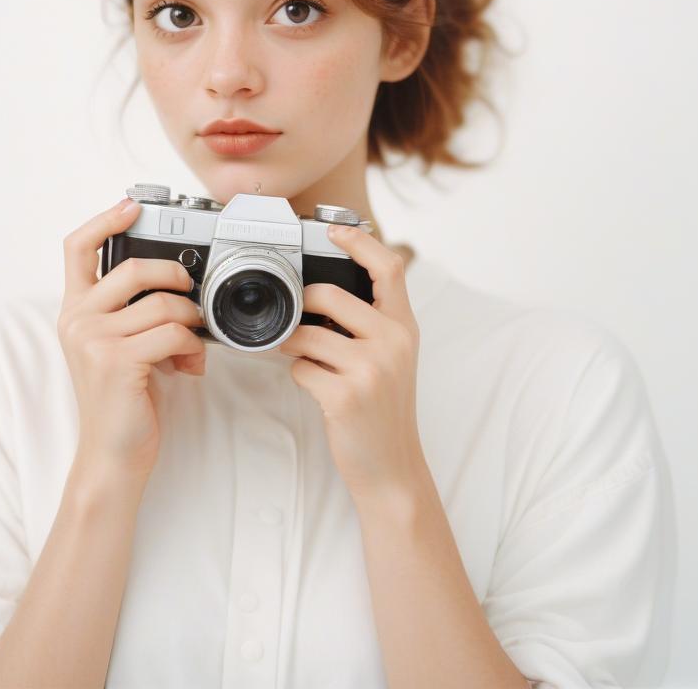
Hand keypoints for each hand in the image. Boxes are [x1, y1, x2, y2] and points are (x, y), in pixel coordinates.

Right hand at [57, 197, 205, 487]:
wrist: (112, 455)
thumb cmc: (122, 400)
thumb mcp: (118, 346)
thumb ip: (131, 313)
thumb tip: (175, 286)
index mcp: (75, 310)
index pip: (77, 248)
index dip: (104, 220)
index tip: (131, 206)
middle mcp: (77, 320)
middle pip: (132, 267)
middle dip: (174, 276)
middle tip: (190, 294)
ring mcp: (94, 339)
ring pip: (162, 303)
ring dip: (190, 321)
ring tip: (193, 343)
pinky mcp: (116, 361)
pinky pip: (172, 332)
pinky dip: (192, 346)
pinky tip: (190, 364)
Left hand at [278, 224, 427, 501]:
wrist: (392, 467)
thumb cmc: (384, 408)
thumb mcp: (393, 357)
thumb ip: (372, 322)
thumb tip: (325, 291)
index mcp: (405, 327)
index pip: (389, 268)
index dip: (359, 242)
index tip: (334, 229)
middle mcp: (393, 343)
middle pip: (332, 294)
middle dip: (303, 301)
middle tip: (297, 314)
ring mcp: (371, 370)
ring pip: (307, 333)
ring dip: (293, 343)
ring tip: (300, 354)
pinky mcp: (345, 396)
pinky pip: (301, 368)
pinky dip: (298, 373)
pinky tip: (314, 385)